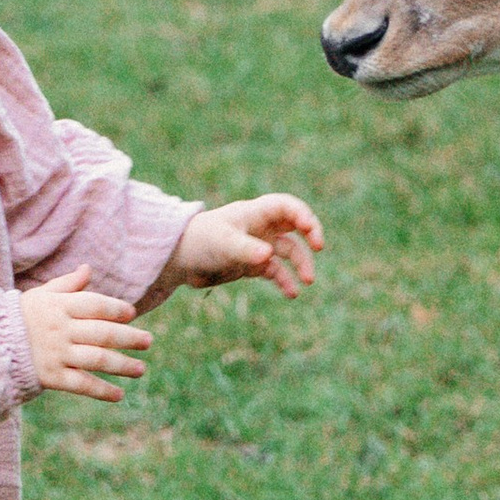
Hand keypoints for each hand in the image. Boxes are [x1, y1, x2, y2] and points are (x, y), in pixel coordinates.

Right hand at [21, 267, 151, 400]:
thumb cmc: (19, 317)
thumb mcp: (40, 295)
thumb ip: (66, 285)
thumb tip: (87, 269)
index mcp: (58, 306)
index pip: (94, 305)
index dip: (115, 308)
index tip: (131, 314)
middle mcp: (60, 330)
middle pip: (102, 333)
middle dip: (128, 337)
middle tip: (148, 341)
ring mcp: (56, 354)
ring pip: (96, 359)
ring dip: (122, 365)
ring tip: (141, 369)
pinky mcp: (50, 377)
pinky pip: (81, 384)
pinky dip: (101, 391)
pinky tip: (119, 395)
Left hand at [172, 194, 324, 295]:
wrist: (180, 260)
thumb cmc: (201, 241)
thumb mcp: (224, 244)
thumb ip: (246, 249)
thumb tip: (269, 256)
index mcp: (255, 213)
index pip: (287, 207)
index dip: (303, 215)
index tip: (311, 232)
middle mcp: (260, 227)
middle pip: (295, 225)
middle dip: (310, 234)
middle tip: (319, 246)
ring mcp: (258, 247)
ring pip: (289, 252)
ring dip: (301, 264)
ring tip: (307, 281)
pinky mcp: (252, 266)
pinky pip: (276, 272)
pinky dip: (285, 281)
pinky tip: (291, 293)